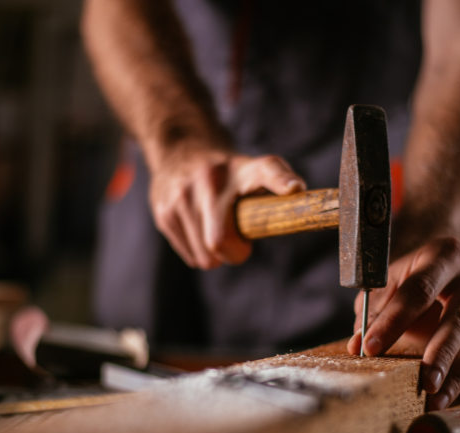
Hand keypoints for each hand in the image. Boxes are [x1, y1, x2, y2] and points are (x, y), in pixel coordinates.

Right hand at [148, 150, 305, 268]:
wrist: (181, 149)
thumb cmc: (228, 171)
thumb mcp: (257, 168)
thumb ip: (278, 178)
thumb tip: (297, 189)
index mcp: (241, 170)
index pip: (266, 171)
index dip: (280, 182)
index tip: (293, 189)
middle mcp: (208, 181)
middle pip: (219, 243)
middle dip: (233, 252)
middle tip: (237, 240)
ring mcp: (180, 197)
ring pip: (204, 257)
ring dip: (215, 255)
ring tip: (217, 230)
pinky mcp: (163, 213)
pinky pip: (190, 256)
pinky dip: (199, 252)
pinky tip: (199, 230)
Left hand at [347, 237, 459, 410]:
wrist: (443, 277)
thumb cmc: (409, 284)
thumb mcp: (386, 287)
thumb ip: (371, 314)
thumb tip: (356, 347)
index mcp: (444, 255)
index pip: (419, 290)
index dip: (394, 321)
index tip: (371, 348)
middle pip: (459, 319)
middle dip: (440, 355)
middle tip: (424, 383)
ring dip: (459, 378)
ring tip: (435, 401)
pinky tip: (449, 400)